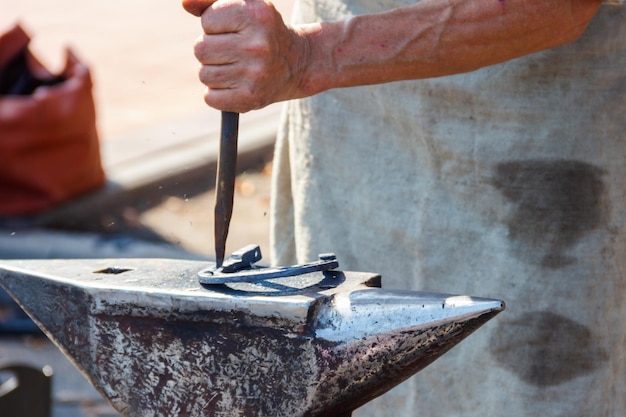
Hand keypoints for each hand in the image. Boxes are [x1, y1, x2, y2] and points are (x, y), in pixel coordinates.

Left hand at [183, 0, 310, 112]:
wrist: (298, 63)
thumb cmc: (262, 31)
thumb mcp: (244, 6)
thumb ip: (210, 1)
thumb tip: (184, 2)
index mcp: (256, 14)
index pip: (207, 22)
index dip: (215, 27)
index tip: (235, 31)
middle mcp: (258, 45)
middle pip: (201, 49)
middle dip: (212, 51)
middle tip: (234, 52)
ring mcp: (256, 74)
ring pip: (204, 74)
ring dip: (215, 72)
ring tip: (237, 68)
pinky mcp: (251, 98)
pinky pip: (210, 97)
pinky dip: (217, 94)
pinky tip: (235, 85)